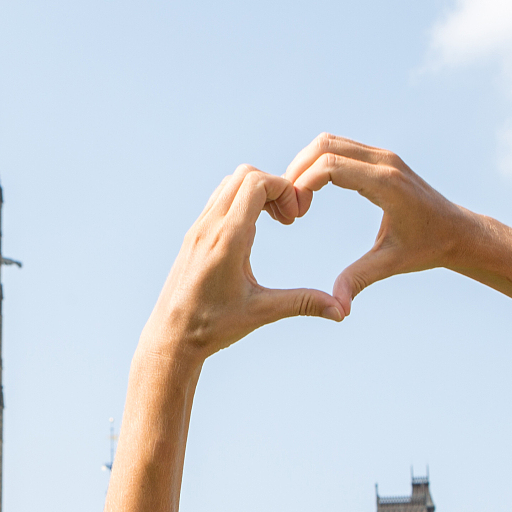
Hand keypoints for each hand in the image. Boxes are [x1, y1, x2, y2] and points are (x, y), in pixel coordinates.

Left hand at [139, 165, 342, 363]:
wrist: (171, 337)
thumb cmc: (213, 326)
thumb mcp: (262, 313)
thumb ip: (303, 304)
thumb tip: (341, 311)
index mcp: (227, 239)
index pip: (256, 183)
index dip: (284, 189)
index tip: (295, 218)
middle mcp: (209, 226)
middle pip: (244, 175)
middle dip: (274, 186)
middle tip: (288, 218)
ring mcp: (198, 228)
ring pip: (229, 183)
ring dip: (257, 192)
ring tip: (274, 221)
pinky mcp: (193, 234)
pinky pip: (219, 199)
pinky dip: (241, 201)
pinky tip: (254, 231)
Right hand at [282, 134, 478, 314]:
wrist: (458, 231)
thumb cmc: (429, 247)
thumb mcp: (391, 264)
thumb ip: (359, 280)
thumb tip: (337, 309)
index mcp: (386, 183)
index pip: (330, 165)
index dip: (302, 184)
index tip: (295, 213)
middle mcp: (384, 161)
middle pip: (324, 145)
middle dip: (297, 170)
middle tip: (289, 205)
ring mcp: (383, 156)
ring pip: (329, 142)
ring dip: (306, 165)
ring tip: (297, 199)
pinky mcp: (380, 159)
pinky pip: (340, 148)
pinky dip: (318, 164)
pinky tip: (312, 192)